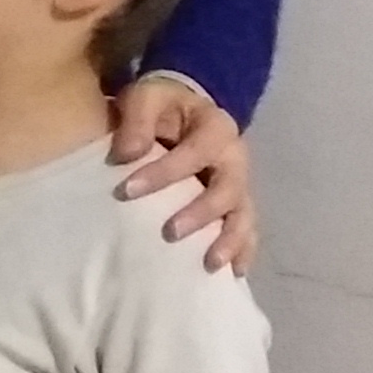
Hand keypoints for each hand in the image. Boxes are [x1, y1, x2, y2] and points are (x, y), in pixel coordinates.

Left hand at [109, 76, 256, 273]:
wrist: (183, 107)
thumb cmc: (162, 104)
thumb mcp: (146, 98)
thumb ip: (136, 121)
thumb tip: (126, 154)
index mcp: (215, 128)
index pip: (195, 153)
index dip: (164, 173)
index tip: (126, 190)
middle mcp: (235, 157)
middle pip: (228, 189)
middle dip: (201, 213)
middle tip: (170, 233)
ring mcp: (239, 182)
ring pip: (244, 214)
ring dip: (230, 240)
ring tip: (210, 264)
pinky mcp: (236, 202)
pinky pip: (247, 228)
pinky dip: (243, 250)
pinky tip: (233, 274)